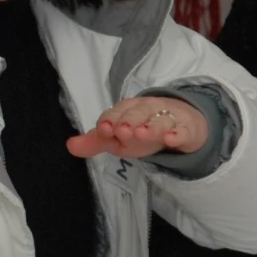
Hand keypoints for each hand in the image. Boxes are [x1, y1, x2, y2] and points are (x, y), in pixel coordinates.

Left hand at [70, 95, 208, 161]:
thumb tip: (69, 146)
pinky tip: (172, 138)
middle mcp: (147, 111)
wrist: (181, 122)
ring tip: (142, 133)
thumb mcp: (120, 138)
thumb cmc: (143, 129)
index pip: (116, 113)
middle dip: (129, 120)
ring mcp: (168, 119)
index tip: (104, 129)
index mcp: (128, 111)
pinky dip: (178, 134)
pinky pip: (183, 131)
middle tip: (122, 130)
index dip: (109, 120)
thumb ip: (96, 142)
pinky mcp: (186, 129)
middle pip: (137, 113)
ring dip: (151, 126)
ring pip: (159, 121)